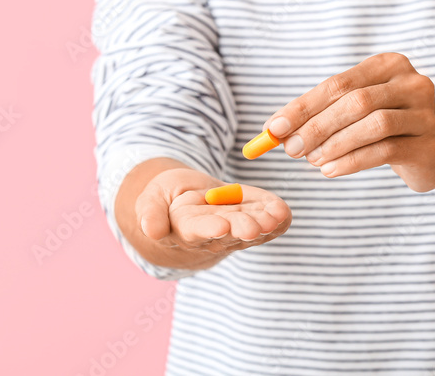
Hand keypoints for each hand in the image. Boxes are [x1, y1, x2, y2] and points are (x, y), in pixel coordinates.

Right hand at [135, 166, 291, 264]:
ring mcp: (236, 231)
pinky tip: (284, 212)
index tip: (221, 226)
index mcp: (186, 228)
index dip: (210, 228)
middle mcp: (213, 235)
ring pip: (252, 230)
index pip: (198, 230)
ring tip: (275, 216)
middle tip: (254, 226)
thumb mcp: (151, 199)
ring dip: (265, 225)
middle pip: (229, 234)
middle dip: (243, 229)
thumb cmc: (167, 199)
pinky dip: (278, 219)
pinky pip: (267, 224)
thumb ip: (150, 213)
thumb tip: (152, 231)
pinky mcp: (253, 221)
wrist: (187, 203)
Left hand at [263, 52, 434, 191]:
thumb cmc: (387, 124)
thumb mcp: (355, 111)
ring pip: (373, 125)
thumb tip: (275, 129)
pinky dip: (352, 161)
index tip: (274, 127)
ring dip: (335, 144)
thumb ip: (320, 114)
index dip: (304, 106)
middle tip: (291, 149)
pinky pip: (385, 151)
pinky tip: (330, 170)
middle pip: (356, 102)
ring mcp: (425, 114)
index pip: (339, 83)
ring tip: (312, 161)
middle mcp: (412, 83)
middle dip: (317, 126)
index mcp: (389, 65)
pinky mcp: (429, 145)